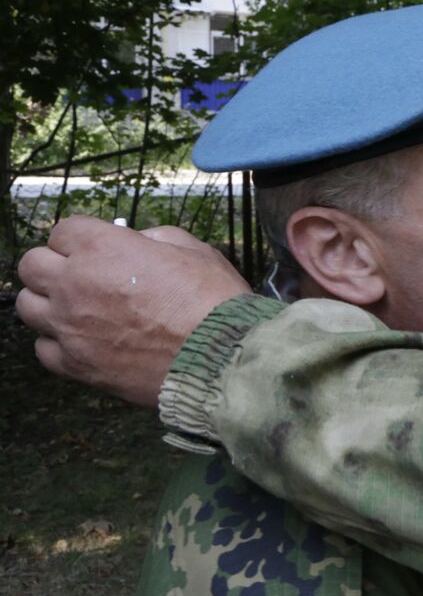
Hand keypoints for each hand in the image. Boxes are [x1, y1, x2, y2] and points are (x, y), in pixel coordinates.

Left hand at [16, 217, 251, 406]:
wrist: (221, 358)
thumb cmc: (213, 302)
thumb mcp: (193, 250)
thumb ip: (155, 239)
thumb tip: (139, 243)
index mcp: (103, 248)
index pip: (62, 231)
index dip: (82, 238)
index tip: (97, 247)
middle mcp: (75, 284)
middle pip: (31, 265)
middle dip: (54, 265)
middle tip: (81, 275)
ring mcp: (70, 327)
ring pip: (28, 306)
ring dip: (49, 303)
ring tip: (78, 309)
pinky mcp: (76, 364)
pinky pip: (44, 348)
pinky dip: (58, 342)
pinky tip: (84, 340)